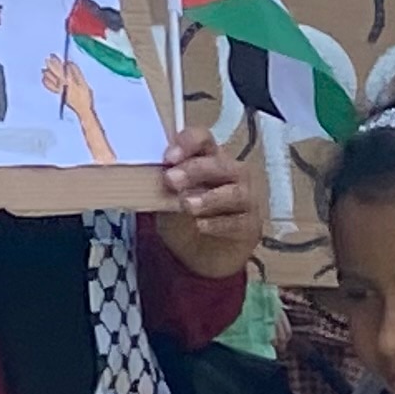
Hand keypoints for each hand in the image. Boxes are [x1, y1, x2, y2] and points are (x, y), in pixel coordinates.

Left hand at [153, 128, 263, 284]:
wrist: (203, 254)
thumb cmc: (185, 218)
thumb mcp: (167, 197)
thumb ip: (162, 183)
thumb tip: (144, 175)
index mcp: (209, 159)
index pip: (204, 139)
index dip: (188, 143)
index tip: (168, 157)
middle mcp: (232, 174)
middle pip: (220, 164)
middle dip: (195, 170)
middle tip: (171, 180)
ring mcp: (245, 199)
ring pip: (235, 192)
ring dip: (209, 197)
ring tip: (186, 205)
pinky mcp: (250, 226)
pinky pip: (237, 222)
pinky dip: (218, 224)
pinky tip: (200, 227)